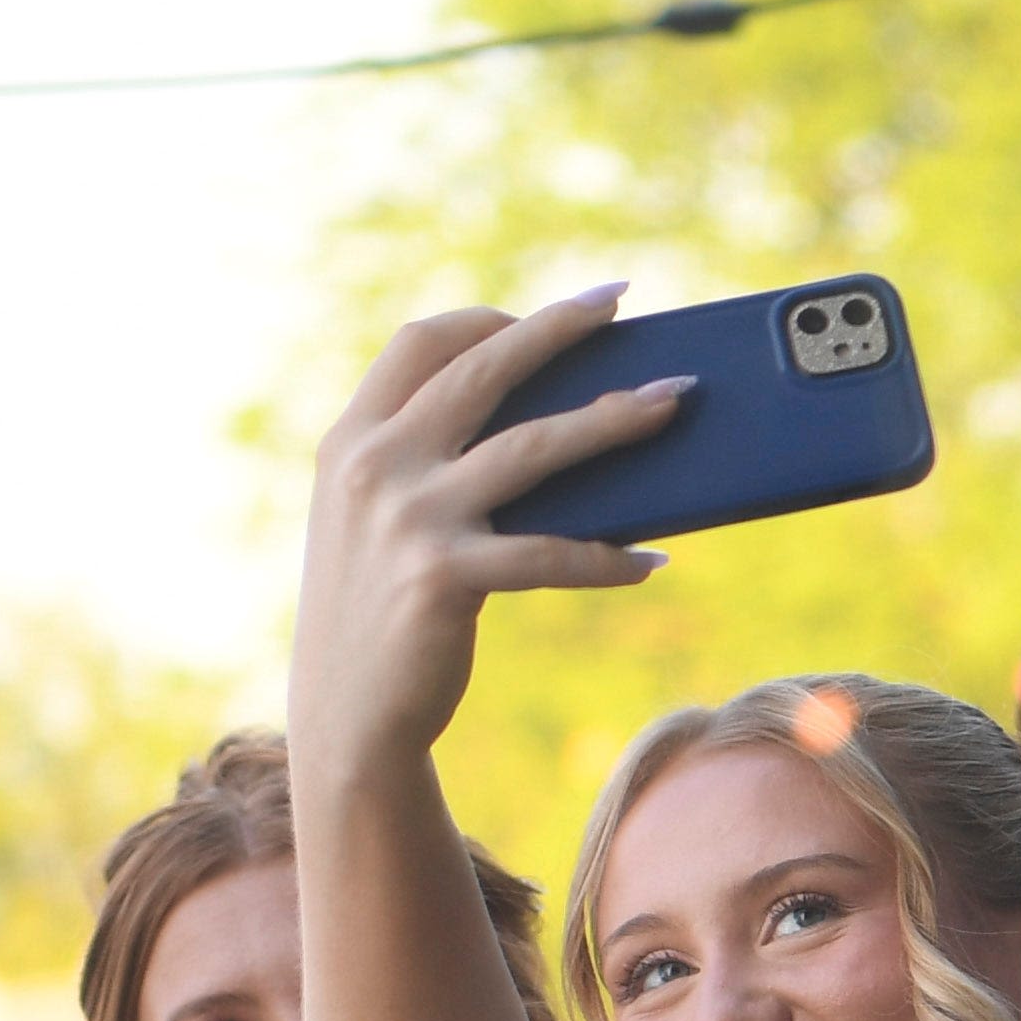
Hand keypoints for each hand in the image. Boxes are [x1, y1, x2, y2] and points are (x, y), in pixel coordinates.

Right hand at [290, 290, 688, 766]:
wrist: (346, 719)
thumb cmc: (381, 616)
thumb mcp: (379, 525)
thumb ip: (424, 467)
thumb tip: (549, 429)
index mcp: (351, 441)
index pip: (421, 344)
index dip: (486, 318)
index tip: (542, 312)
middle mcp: (374, 466)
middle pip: (484, 368)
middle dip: (558, 326)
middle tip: (616, 302)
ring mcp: (408, 519)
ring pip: (535, 446)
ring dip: (615, 418)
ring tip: (673, 401)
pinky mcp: (445, 577)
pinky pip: (552, 554)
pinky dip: (609, 557)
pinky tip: (653, 560)